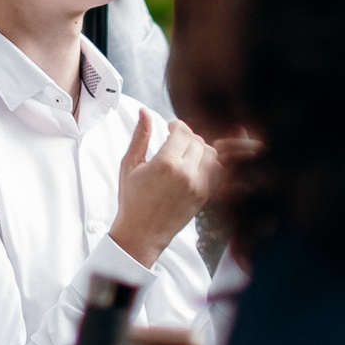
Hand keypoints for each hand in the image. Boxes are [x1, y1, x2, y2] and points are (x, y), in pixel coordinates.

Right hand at [109, 109, 218, 267]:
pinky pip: (215, 171)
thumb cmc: (131, 199)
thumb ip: (139, 136)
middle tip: (175, 141)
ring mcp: (198, 185)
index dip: (177, 125)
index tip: (170, 127)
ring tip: (185, 154)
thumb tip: (144, 111)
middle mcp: (185, 173)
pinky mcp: (205, 196)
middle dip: (187, 137)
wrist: (142, 233)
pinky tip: (192, 167)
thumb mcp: (129, 165)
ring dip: (200, 149)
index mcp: (165, 164)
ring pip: (211, 154)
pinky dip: (207, 164)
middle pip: (198, 140)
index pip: (183, 132)